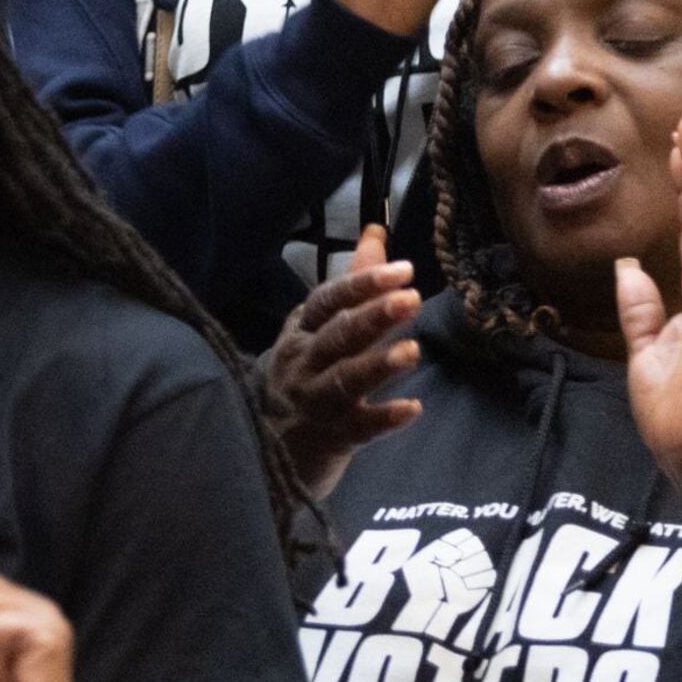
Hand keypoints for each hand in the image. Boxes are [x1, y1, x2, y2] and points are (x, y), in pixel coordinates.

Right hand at [265, 225, 422, 492]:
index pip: (328, 300)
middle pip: (338, 335)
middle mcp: (303, 363)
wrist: (269, 448)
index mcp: (302, 332)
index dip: (363, 284)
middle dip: (373, 316)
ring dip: (377, 364)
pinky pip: (359, 427)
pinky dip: (384, 418)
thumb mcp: (317, 329)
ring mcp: (314, 401)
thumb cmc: (303, 377)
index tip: (403, 270)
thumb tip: (377, 234)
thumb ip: (353, 286)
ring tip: (412, 350)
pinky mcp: (331, 437)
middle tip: (412, 299)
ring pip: (345, 378)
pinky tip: (411, 409)